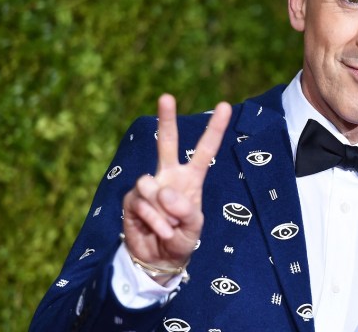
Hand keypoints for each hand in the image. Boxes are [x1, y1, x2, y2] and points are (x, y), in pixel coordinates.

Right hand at [122, 94, 231, 283]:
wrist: (157, 259)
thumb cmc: (181, 240)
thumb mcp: (193, 229)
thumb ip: (186, 211)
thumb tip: (165, 192)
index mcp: (191, 179)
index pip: (205, 150)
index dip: (215, 129)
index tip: (225, 105)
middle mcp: (169, 176)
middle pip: (167, 143)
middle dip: (166, 119)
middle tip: (167, 97)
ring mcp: (149, 186)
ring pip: (152, 185)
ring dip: (163, 211)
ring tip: (169, 227)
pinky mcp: (132, 199)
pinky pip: (143, 203)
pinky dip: (154, 221)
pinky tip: (159, 231)